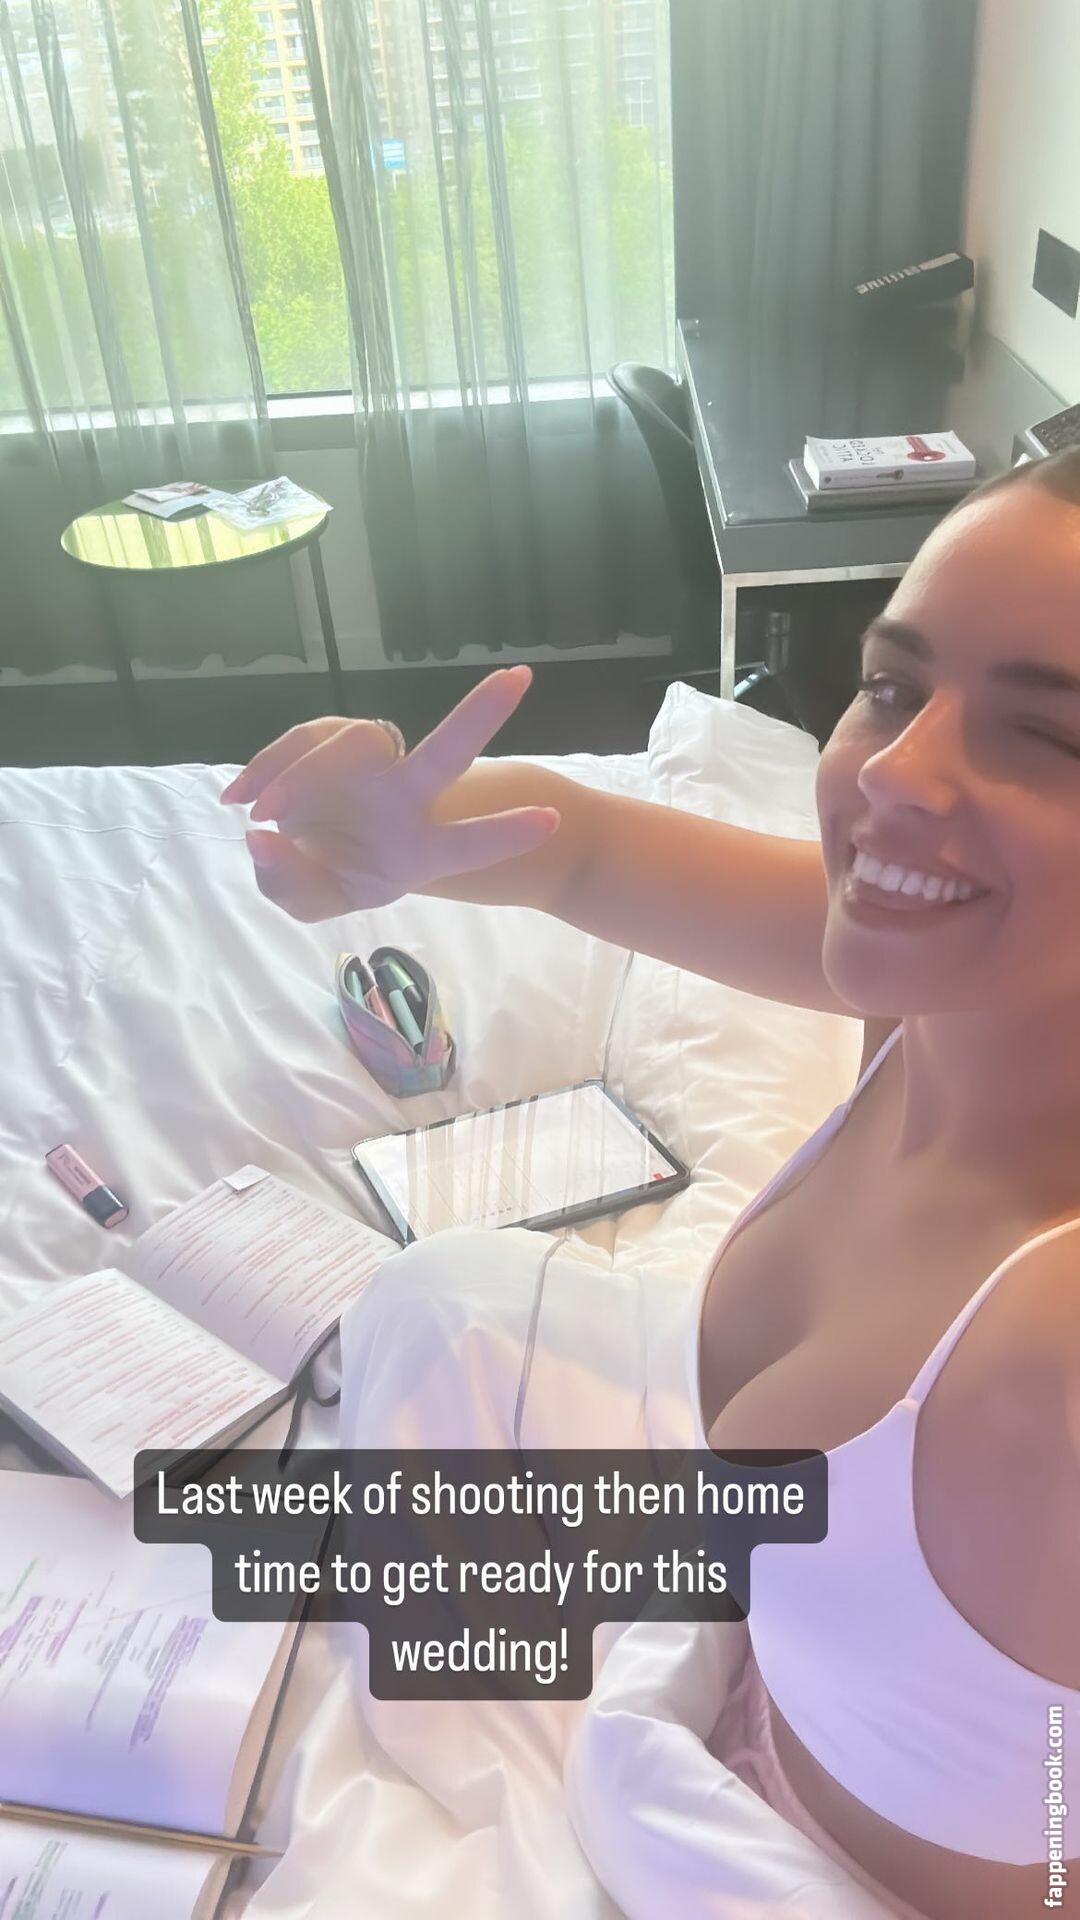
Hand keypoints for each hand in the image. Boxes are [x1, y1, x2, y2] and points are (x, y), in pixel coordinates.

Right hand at [219, 665, 559, 921]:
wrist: (304, 844)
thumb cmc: (331, 874)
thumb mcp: (311, 901)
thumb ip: (289, 884)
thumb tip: (262, 840)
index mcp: (418, 848)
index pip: (465, 843)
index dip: (503, 834)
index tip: (551, 821)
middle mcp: (406, 798)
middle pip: (445, 753)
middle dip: (480, 716)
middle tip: (518, 679)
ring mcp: (374, 762)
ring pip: (346, 746)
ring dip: (300, 778)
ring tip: (258, 813)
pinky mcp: (335, 737)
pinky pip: (304, 739)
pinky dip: (267, 766)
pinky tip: (237, 799)